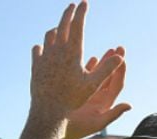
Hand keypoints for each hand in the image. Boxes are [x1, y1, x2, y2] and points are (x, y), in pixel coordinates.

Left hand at [30, 1, 123, 120]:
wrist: (48, 110)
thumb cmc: (73, 99)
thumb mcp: (93, 85)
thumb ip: (107, 69)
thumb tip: (120, 56)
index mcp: (73, 53)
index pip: (77, 25)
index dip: (81, 12)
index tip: (84, 3)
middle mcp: (57, 51)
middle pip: (62, 25)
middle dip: (68, 13)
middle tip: (72, 6)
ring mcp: (45, 57)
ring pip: (49, 35)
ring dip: (56, 29)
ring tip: (59, 28)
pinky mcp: (36, 66)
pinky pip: (37, 50)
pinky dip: (42, 45)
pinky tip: (44, 47)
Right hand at [65, 47, 130, 138]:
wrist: (60, 133)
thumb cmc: (79, 130)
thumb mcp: (97, 123)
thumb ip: (114, 114)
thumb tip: (129, 105)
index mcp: (105, 102)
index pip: (117, 83)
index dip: (121, 70)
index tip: (123, 57)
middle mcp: (99, 96)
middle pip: (110, 76)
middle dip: (115, 62)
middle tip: (119, 47)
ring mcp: (88, 93)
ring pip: (99, 74)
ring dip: (105, 62)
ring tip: (110, 50)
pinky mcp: (78, 91)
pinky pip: (86, 76)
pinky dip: (90, 67)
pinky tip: (92, 57)